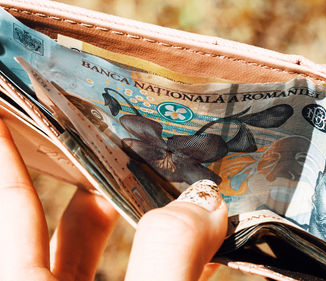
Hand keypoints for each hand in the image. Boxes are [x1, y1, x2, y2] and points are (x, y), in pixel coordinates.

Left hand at [0, 119, 226, 280]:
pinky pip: (158, 273)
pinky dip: (184, 255)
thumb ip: (169, 253)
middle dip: (108, 174)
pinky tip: (213, 239)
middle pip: (77, 218)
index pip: (15, 201)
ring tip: (187, 181)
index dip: (7, 149)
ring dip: (156, 215)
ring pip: (123, 248)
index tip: (8, 102)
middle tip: (136, 134)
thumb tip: (205, 200)